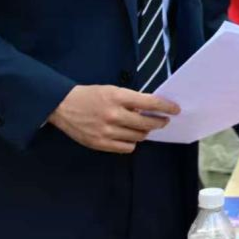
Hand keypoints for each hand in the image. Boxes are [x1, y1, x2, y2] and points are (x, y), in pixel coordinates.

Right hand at [48, 85, 179, 153]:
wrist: (62, 106)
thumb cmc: (90, 96)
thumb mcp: (112, 90)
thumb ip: (131, 100)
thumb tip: (152, 109)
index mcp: (117, 97)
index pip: (150, 103)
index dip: (166, 107)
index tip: (175, 110)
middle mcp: (113, 115)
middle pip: (147, 124)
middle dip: (159, 122)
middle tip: (163, 121)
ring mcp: (106, 131)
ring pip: (138, 137)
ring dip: (144, 133)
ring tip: (142, 128)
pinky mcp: (100, 144)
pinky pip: (126, 148)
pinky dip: (131, 142)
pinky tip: (129, 136)